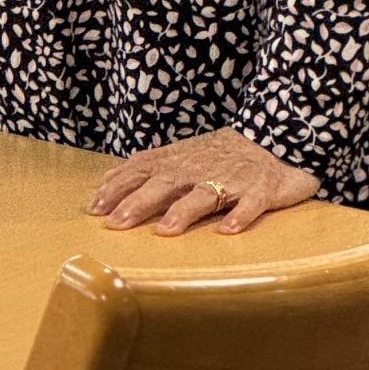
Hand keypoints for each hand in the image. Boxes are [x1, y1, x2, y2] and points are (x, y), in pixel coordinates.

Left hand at [88, 128, 319, 236]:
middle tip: (117, 222)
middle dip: (140, 201)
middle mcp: (201, 168)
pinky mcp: (261, 190)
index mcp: (180, 161)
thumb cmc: (221, 154)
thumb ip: (146, 167)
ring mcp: (232, 179)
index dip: (118, 188)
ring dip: (184, 211)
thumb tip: (107, 178)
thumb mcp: (181, 155)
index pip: (142, 171)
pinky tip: (228, 230)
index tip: (94, 208)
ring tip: (166, 230)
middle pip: (166, 183)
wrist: (274, 139)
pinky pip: (252, 204)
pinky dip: (241, 215)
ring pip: (205, 193)